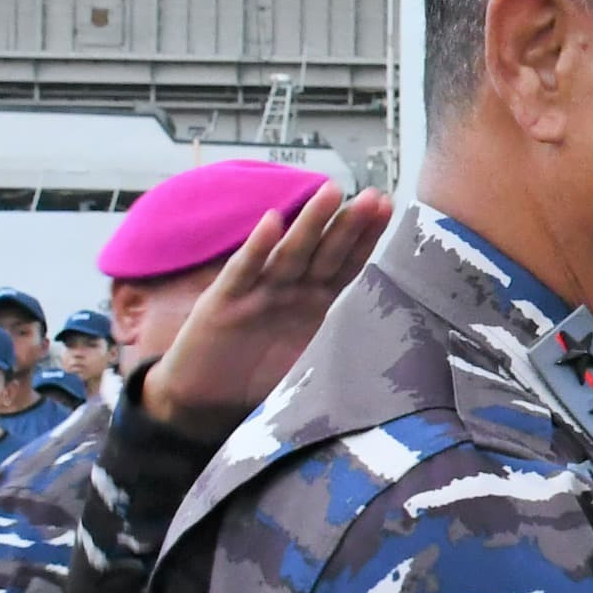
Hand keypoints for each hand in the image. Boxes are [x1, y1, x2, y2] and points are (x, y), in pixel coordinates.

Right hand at [142, 182, 391, 439]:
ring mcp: (256, 293)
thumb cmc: (255, 377)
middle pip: (325, 252)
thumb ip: (338, 342)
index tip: (390, 208)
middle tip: (374, 195)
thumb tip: (390, 346)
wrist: (202, 400)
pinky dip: (258, 247)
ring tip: (332, 192)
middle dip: (350, 224)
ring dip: (311, 223)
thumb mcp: (307, 359)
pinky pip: (243, 271)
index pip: (346, 264)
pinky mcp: (222, 303)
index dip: (367, 238)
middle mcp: (289, 291)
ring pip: (289, 253)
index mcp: (312, 302)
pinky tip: (272, 221)